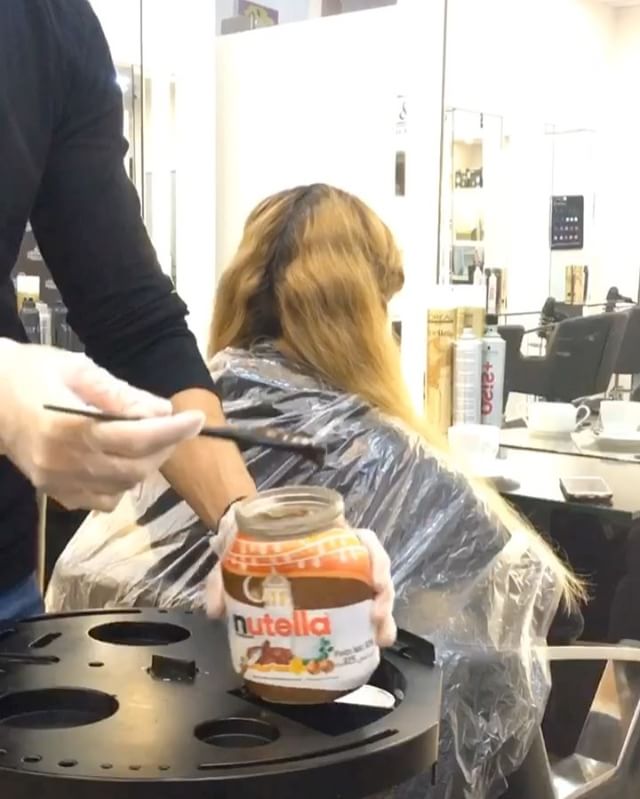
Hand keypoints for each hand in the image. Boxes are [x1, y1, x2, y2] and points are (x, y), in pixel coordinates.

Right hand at [0, 339, 204, 510]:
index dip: (172, 431)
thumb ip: (122, 394)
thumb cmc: (33, 372)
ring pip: (123, 487)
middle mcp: (63, 461)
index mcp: (69, 426)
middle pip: (135, 467)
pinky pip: (103, 501)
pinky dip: (121, 483)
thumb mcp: (79, 369)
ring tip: (148, 439)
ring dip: (146, 465)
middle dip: (164, 448)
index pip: (135, 437)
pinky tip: (120, 459)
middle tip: (173, 427)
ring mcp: (57, 482)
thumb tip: (163, 412)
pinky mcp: (54, 493)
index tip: (196, 420)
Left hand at [206, 508, 396, 647]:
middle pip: (375, 570)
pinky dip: (366, 629)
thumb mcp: (234, 552)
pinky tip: (367, 648)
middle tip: (376, 623)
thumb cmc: (248, 539)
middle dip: (384, 598)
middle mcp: (339, 553)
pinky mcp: (335, 598)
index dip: (375, 559)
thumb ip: (221, 578)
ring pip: (374, 592)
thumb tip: (214, 609)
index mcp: (323, 536)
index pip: (362, 540)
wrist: (243, 538)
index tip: (374, 582)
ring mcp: (340, 576)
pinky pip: (359, 610)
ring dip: (383, 617)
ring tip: (379, 641)